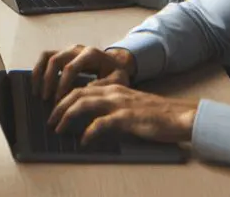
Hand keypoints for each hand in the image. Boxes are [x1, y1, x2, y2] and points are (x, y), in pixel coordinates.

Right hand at [33, 44, 135, 102]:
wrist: (116, 62)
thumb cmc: (117, 73)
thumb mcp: (118, 80)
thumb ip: (103, 85)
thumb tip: (84, 91)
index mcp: (91, 54)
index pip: (70, 67)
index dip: (62, 84)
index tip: (58, 100)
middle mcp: (77, 48)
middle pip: (55, 60)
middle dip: (48, 81)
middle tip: (45, 99)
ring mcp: (68, 49)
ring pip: (47, 56)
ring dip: (39, 74)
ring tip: (36, 92)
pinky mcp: (63, 52)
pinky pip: (45, 56)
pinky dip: (38, 69)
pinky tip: (37, 85)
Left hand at [49, 84, 196, 144]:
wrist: (179, 116)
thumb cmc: (156, 114)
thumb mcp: (129, 104)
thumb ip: (111, 106)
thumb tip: (90, 118)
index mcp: (113, 87)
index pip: (81, 88)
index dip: (64, 99)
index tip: (54, 111)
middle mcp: (113, 92)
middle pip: (76, 94)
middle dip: (59, 107)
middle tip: (50, 121)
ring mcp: (119, 104)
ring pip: (83, 104)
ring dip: (66, 116)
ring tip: (58, 129)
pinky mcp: (126, 118)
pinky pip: (100, 124)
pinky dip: (88, 132)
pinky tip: (83, 141)